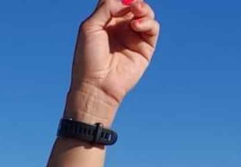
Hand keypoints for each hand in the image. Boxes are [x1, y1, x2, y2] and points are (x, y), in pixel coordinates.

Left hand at [69, 0, 160, 121]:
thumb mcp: (90, 27)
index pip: (116, 1)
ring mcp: (133, 37)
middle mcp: (120, 28)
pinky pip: (152, 28)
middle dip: (134, 0)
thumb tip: (126, 0)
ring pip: (145, 13)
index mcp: (105, 22)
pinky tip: (136, 25)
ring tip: (136, 10)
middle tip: (132, 2)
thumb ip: (106, 7)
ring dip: (143, 8)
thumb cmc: (88, 58)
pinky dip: (147, 22)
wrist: (96, 85)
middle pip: (133, 4)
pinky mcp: (145, 48)